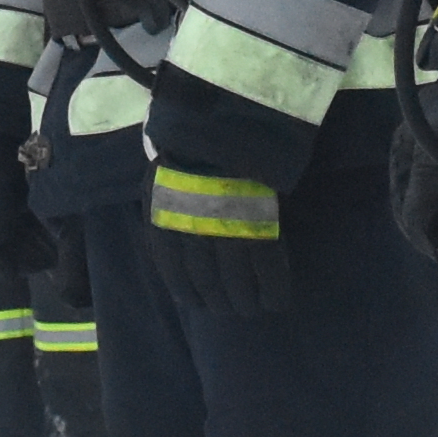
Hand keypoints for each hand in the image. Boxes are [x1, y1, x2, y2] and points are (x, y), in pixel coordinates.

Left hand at [146, 154, 292, 315]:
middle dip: (220, 304)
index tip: (199, 303)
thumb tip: (170, 234)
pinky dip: (274, 292)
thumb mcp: (160, 180)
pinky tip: (276, 302)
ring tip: (253, 309)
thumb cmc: (189, 148)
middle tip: (231, 308)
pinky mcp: (261, 232)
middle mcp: (193, 240)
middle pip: (207, 287)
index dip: (189, 296)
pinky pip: (269, 274)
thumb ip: (164, 211)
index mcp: (167, 228)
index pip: (175, 277)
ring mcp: (228, 237)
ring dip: (246, 304)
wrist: (220, 127)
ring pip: (237, 286)